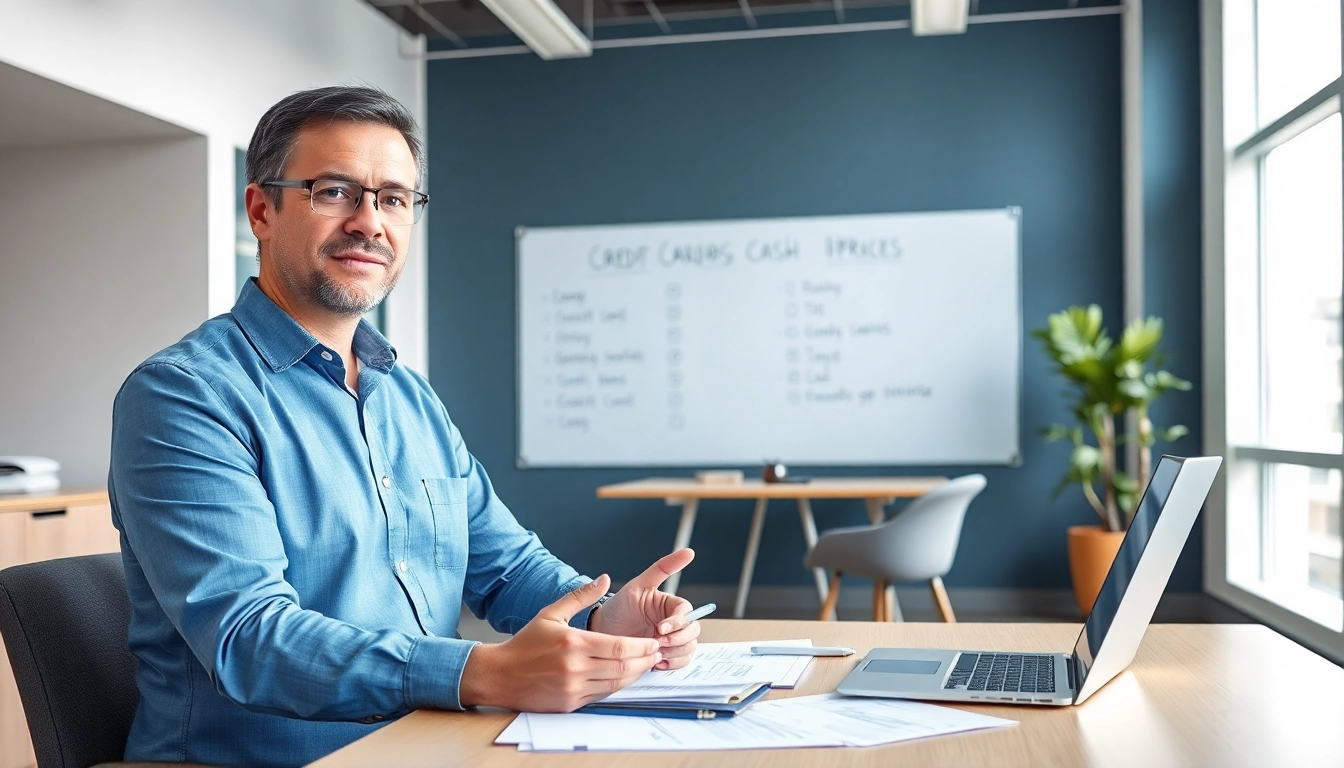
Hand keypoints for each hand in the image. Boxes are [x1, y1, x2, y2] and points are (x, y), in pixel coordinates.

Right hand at [459, 575, 661, 711]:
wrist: (499, 675)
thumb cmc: (525, 643)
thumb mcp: (551, 613)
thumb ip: (581, 596)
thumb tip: (605, 579)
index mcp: (573, 643)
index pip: (619, 647)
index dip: (642, 646)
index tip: (653, 641)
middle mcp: (575, 668)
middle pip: (623, 666)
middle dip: (645, 660)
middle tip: (656, 652)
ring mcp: (573, 689)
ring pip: (616, 683)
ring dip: (635, 674)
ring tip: (645, 663)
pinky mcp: (570, 704)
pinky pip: (602, 695)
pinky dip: (617, 686)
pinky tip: (624, 675)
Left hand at [588, 549, 700, 670]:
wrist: (601, 632)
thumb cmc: (618, 606)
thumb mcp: (639, 585)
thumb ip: (663, 568)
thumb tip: (688, 551)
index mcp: (670, 605)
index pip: (687, 612)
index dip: (678, 622)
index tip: (660, 628)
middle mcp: (674, 622)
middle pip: (693, 632)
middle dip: (678, 640)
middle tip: (657, 643)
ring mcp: (671, 640)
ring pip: (689, 648)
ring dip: (676, 653)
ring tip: (655, 653)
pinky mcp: (665, 656)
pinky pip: (681, 662)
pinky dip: (672, 664)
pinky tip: (656, 661)